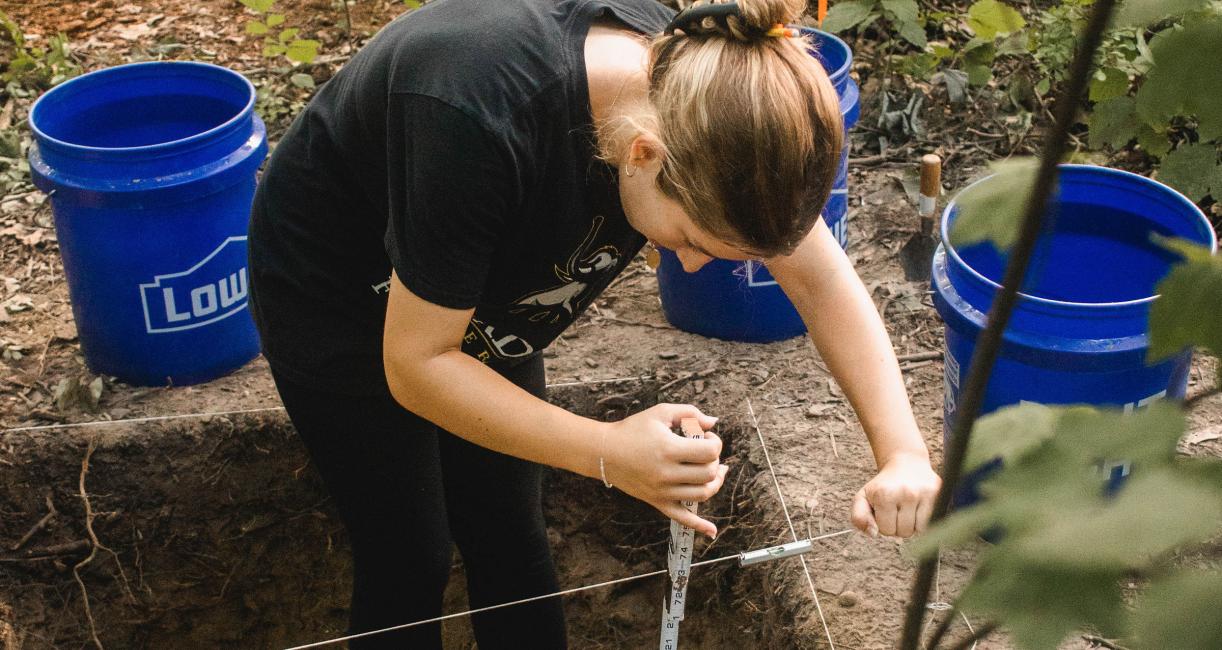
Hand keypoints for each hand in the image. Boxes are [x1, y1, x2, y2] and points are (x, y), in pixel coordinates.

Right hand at [602, 403, 727, 537]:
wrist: (604, 452)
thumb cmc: (633, 430)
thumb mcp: (660, 412)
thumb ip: (690, 412)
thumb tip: (714, 422)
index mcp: (669, 449)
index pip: (710, 452)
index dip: (715, 442)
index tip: (706, 436)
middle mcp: (667, 474)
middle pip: (709, 473)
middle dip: (715, 460)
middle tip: (705, 451)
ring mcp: (663, 491)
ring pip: (703, 494)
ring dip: (715, 482)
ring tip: (714, 471)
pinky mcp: (657, 502)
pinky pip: (682, 518)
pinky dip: (699, 525)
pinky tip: (712, 531)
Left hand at [851, 453, 940, 538]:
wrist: (906, 463)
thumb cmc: (883, 485)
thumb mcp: (863, 497)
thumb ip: (859, 517)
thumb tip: (873, 533)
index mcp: (885, 495)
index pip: (886, 530)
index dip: (884, 524)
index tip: (885, 511)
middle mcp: (907, 493)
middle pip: (904, 533)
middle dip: (898, 526)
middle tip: (897, 510)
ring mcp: (925, 493)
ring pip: (919, 531)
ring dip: (913, 525)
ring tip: (908, 509)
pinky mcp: (939, 493)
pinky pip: (933, 523)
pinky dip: (925, 521)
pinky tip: (919, 509)